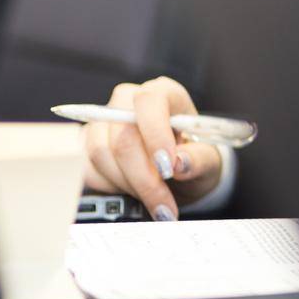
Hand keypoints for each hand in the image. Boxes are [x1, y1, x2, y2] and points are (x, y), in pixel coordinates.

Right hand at [80, 75, 223, 220]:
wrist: (179, 171)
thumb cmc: (194, 157)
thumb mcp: (208, 159)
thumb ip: (198, 159)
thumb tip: (180, 163)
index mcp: (164, 93)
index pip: (149, 102)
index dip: (155, 134)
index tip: (167, 168)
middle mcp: (129, 101)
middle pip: (122, 135)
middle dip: (143, 177)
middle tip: (163, 204)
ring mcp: (104, 121)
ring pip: (101, 154)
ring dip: (128, 185)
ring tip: (153, 197)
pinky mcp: (89, 144)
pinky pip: (90, 169)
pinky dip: (112, 189)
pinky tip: (134, 191)